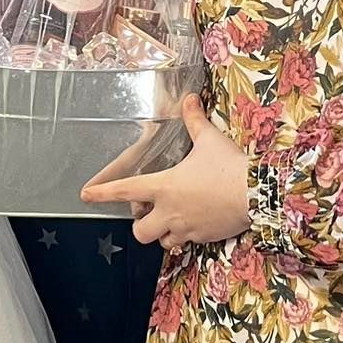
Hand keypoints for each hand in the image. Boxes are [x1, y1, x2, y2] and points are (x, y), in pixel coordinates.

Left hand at [81, 95, 251, 250]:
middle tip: (150, 213)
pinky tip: (197, 223)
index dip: (102, 193)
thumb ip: (195, 121)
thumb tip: (189, 99)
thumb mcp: (210, 139)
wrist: (257, 193)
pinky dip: (186, 236)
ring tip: (174, 220)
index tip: (85, 196)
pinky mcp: (202, 238)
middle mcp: (169, 211)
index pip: (124, 190)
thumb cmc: (229, 165)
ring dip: (163, 233)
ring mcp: (185, 228)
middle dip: (141, 224)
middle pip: (139, 230)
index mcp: (164, 186)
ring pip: (162, 242)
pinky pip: (186, 243)